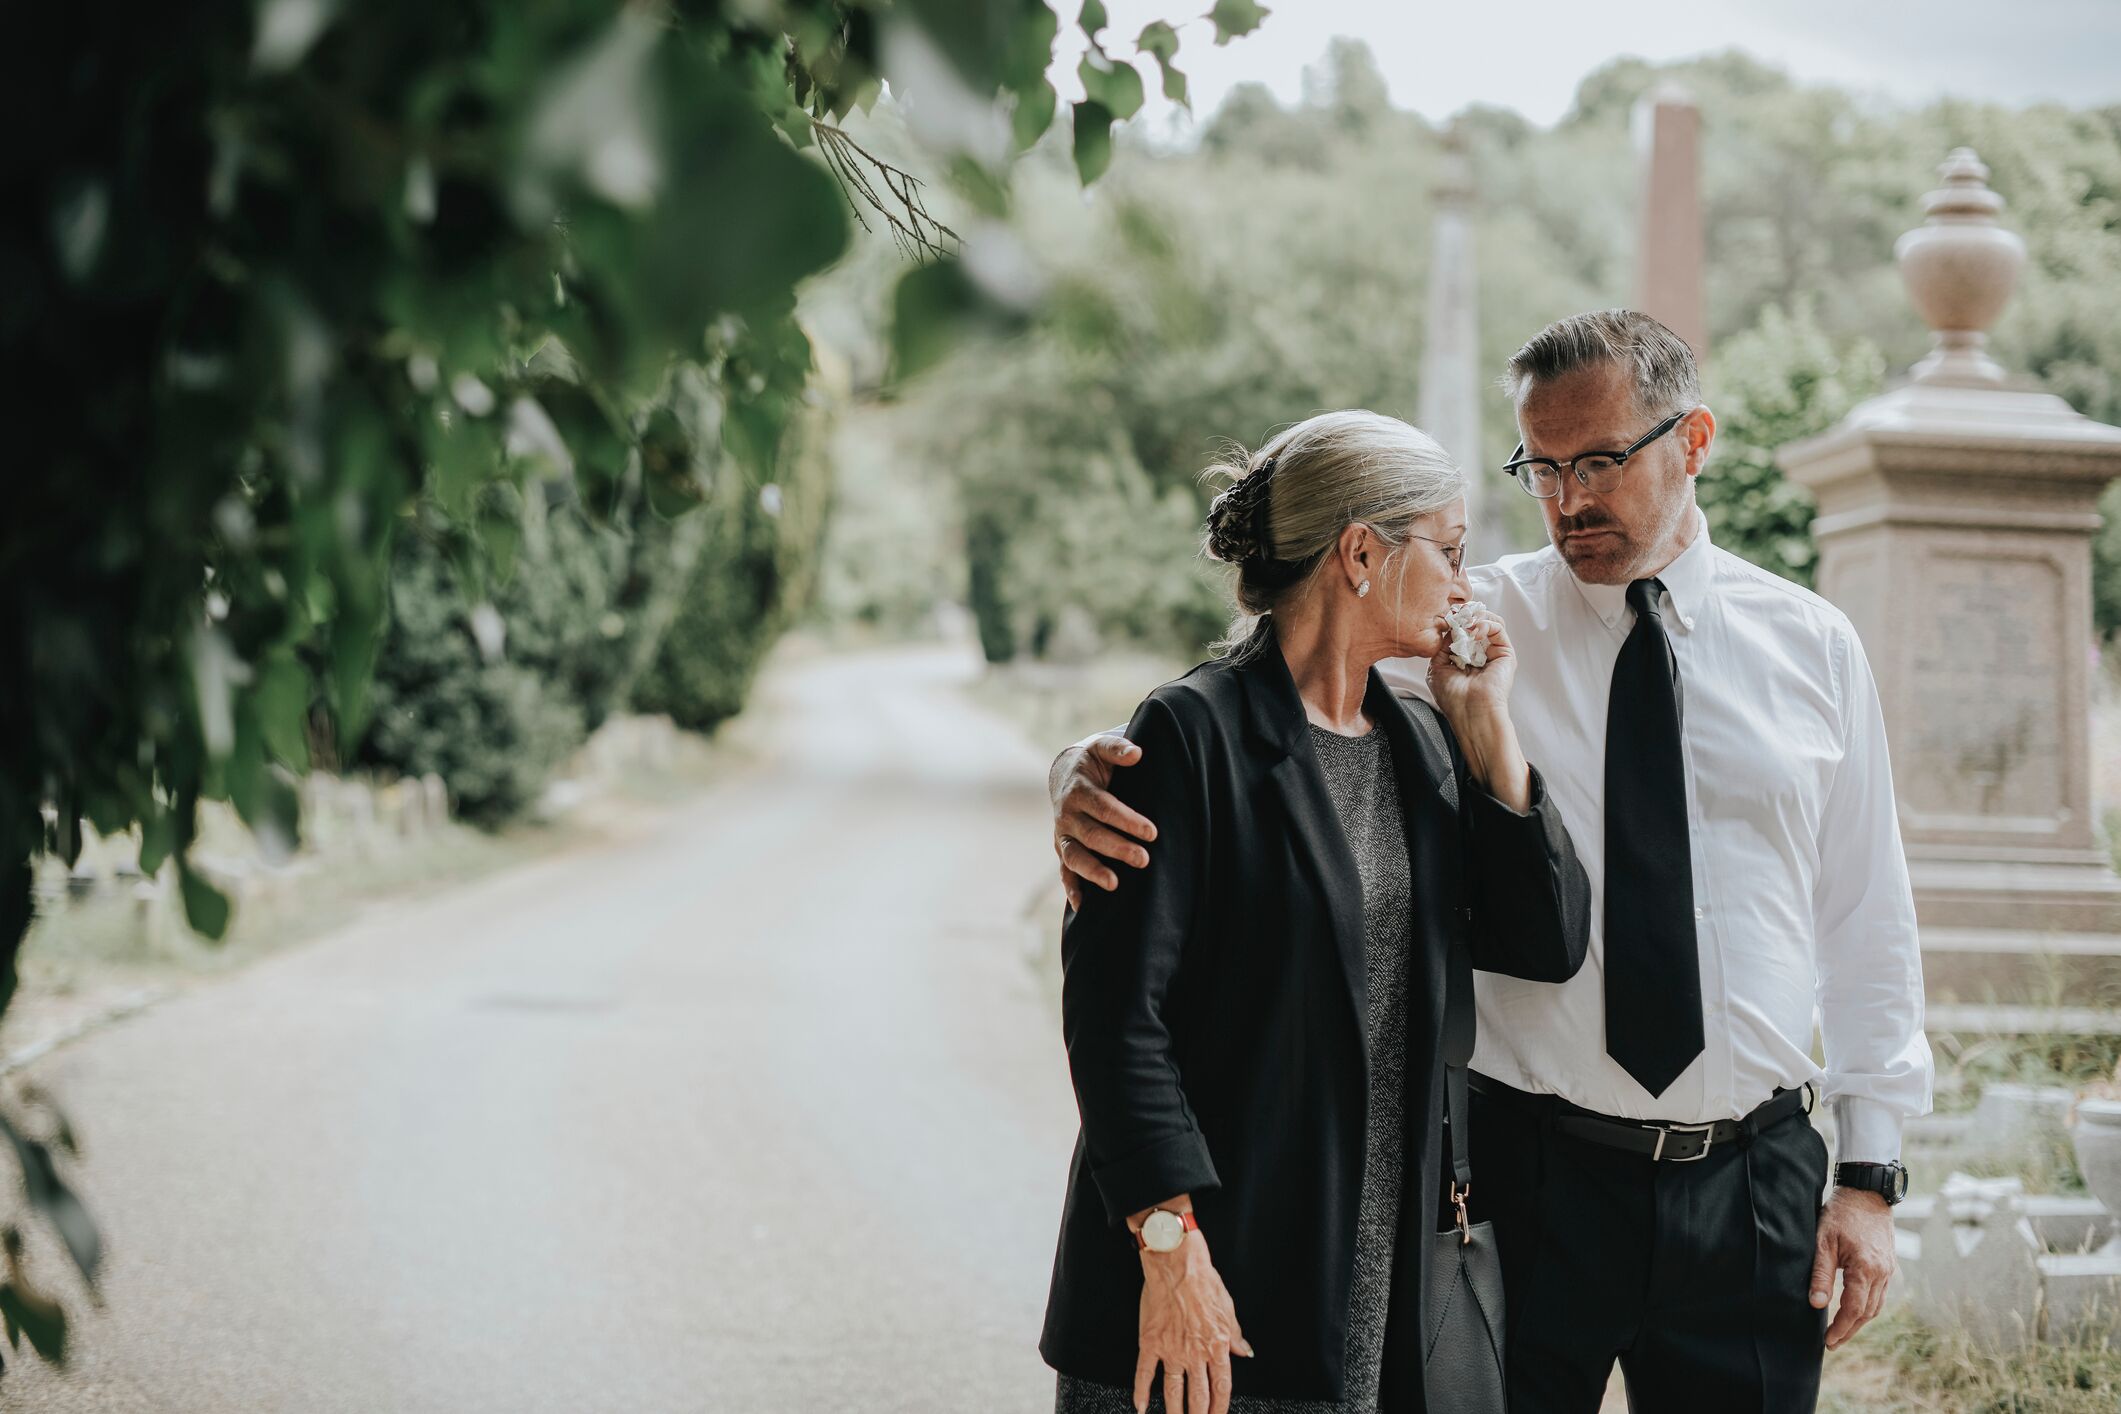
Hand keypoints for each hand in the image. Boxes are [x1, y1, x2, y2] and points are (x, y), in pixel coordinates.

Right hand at [1052, 734, 1157, 909]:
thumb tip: (1137, 753)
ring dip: (1093, 871)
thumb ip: (1118, 749)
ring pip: (1075, 856)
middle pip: (1092, 835)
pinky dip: (1071, 888)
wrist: (1065, 774)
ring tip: (1115, 884)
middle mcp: (1067, 814)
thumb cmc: (1093, 763)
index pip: (1104, 807)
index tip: (1152, 832)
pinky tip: (1083, 906)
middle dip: (1117, 848)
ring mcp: (1063, 835)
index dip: (1127, 820)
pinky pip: (1064, 871)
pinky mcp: (1063, 849)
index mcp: (1079, 790)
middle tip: (1144, 859)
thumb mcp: (1102, 748)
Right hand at [1134, 1231, 1252, 1413]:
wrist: (1176, 1264)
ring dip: (1174, 1411)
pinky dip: (1141, 1392)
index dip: (1220, 1407)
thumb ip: (1235, 1335)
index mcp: (1216, 1346)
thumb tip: (1245, 1352)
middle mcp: (1194, 1354)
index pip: (1221, 1387)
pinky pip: (1144, 1373)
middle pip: (1198, 1396)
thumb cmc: (1203, 1281)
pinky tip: (1141, 1407)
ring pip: (1173, 1391)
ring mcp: (1171, 1350)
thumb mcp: (1228, 1309)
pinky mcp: (1150, 1342)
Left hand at [1424, 606, 1516, 728]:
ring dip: (1475, 617)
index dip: (1454, 620)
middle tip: (1456, 612)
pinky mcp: (1506, 653)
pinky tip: (1474, 632)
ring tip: (1466, 623)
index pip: (1461, 631)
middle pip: (1476, 623)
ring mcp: (1493, 653)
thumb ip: (1443, 645)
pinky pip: (1498, 628)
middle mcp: (1479, 654)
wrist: (1471, 712)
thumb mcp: (1437, 667)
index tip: (1446, 614)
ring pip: (1489, 621)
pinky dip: (1485, 624)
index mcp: (1463, 658)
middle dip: (1465, 614)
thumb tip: (1451, 627)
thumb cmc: (1453, 698)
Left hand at [1811, 1187, 1895, 1349]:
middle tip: (1832, 1342)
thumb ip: (1820, 1274)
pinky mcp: (1889, 1264)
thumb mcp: (1823, 1241)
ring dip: (1860, 1320)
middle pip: (1868, 1312)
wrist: (1867, 1192)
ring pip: (1877, 1305)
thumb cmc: (1841, 1214)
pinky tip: (1855, 1309)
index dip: (1841, 1328)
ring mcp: (1888, 1269)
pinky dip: (1868, 1306)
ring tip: (1842, 1330)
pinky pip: (1880, 1293)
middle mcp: (1882, 1273)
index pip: (1854, 1309)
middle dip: (1850, 1329)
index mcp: (1866, 1268)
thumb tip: (1816, 1304)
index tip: (1828, 1341)